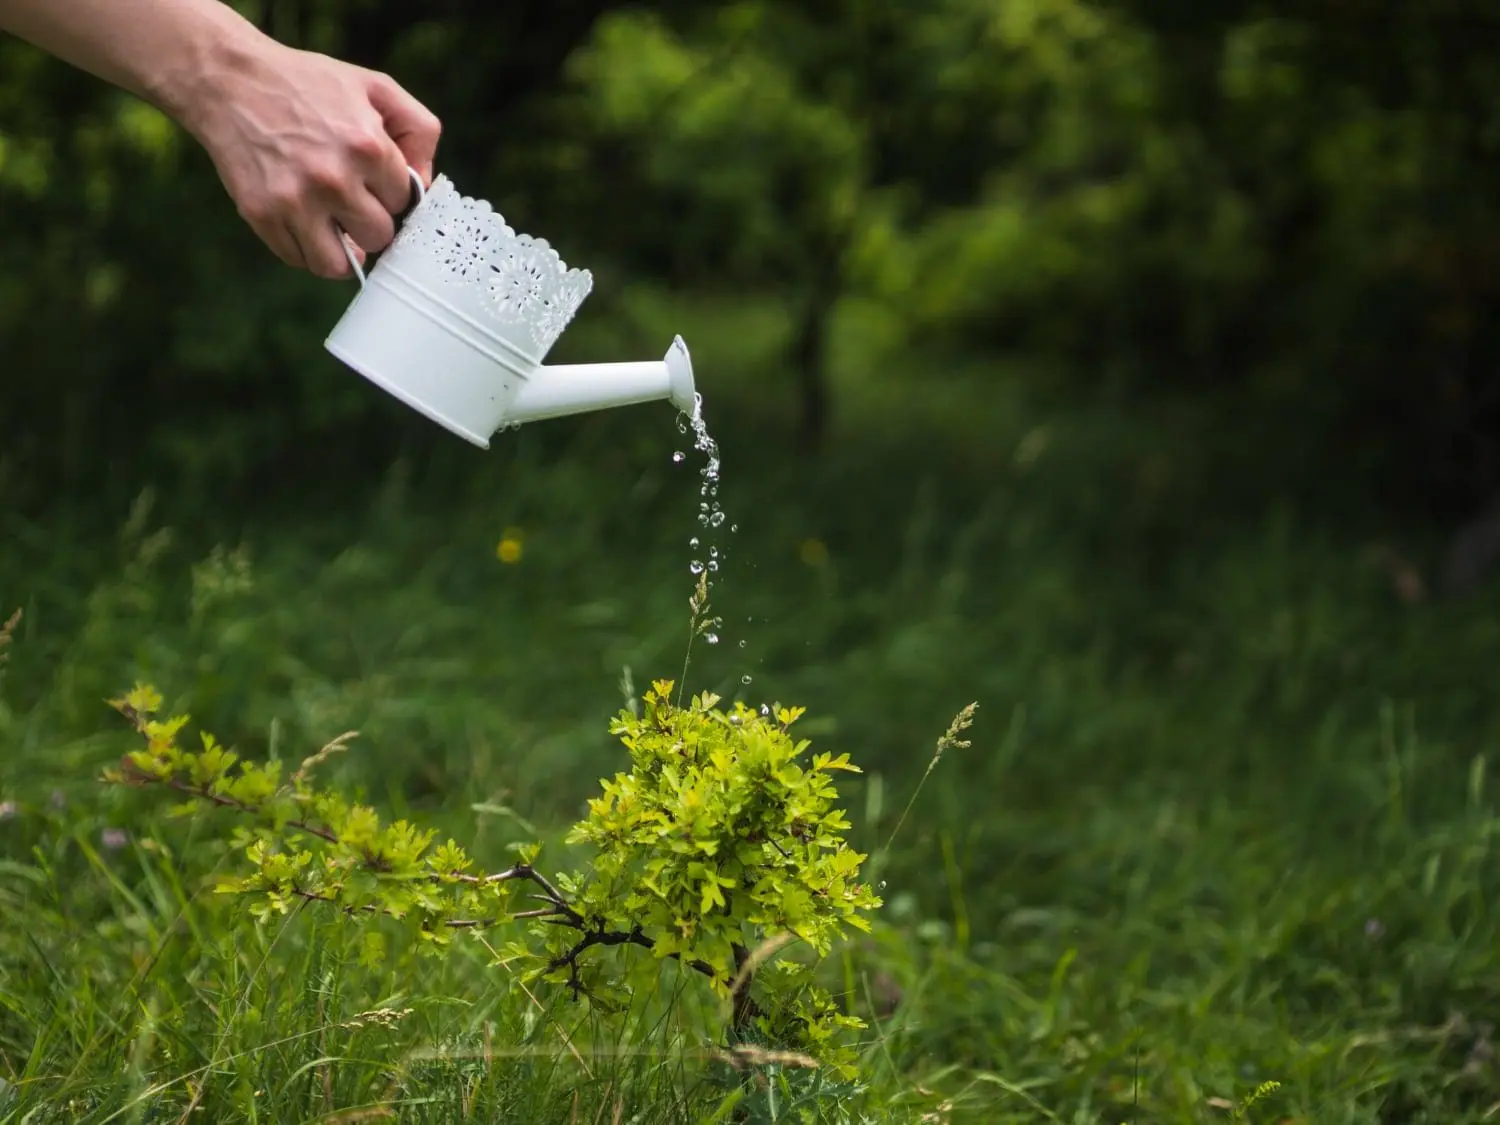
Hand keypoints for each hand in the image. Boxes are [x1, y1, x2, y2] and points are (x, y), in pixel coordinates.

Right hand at [185, 39, 441, 278]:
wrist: (229, 79)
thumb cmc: (308, 84)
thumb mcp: (375, 87)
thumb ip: (418, 130)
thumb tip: (426, 184)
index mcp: (368, 146)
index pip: (403, 202)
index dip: (389, 192)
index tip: (372, 179)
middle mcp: (333, 178)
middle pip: (378, 236)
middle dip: (371, 222)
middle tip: (353, 201)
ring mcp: (295, 200)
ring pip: (340, 265)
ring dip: (343, 251)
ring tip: (337, 229)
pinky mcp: (262, 214)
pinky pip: (298, 260)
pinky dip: (306, 250)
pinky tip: (305, 223)